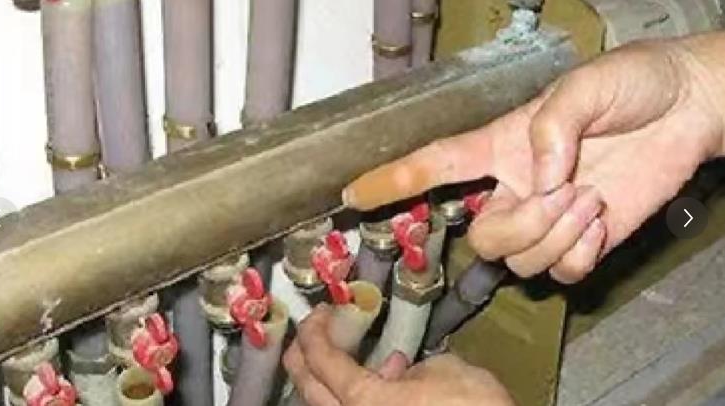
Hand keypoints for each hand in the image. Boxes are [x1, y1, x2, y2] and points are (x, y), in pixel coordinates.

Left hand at [283, 305, 513, 405]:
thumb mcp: (446, 371)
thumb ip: (411, 366)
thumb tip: (396, 368)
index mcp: (364, 401)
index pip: (321, 360)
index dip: (314, 331)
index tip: (319, 311)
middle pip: (308, 387)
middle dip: (302, 355)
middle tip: (313, 329)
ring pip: (327, 404)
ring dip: (327, 376)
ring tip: (341, 351)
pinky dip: (355, 394)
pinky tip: (381, 381)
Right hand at [342, 34, 724, 282]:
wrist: (688, 110)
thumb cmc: (631, 84)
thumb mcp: (586, 86)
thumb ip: (553, 127)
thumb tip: (539, 181)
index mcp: (501, 146)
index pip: (435, 165)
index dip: (392, 180)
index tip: (353, 193)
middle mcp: (516, 188)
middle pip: (483, 236)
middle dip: (522, 227)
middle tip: (567, 194)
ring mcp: (547, 219)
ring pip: (520, 259)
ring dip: (559, 235)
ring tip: (593, 198)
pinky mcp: (581, 241)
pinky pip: (558, 274)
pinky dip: (578, 255)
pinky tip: (599, 223)